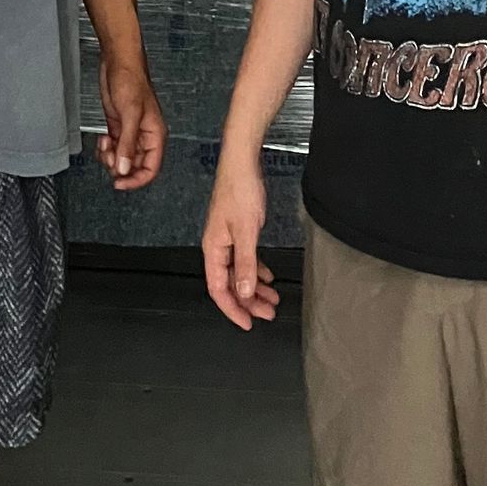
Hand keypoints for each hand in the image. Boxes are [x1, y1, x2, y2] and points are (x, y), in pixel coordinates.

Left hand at [98, 52, 166, 191]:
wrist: (118, 63)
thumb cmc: (131, 80)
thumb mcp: (130, 113)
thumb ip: (127, 143)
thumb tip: (124, 169)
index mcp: (155, 135)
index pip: (151, 169)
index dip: (136, 180)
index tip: (119, 183)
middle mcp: (144, 136)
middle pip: (134, 167)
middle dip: (119, 166)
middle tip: (110, 156)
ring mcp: (130, 132)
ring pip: (121, 159)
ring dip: (110, 158)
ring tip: (105, 146)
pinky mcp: (118, 127)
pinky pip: (113, 149)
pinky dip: (105, 150)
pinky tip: (102, 139)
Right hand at [202, 151, 279, 330]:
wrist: (242, 162)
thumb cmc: (240, 190)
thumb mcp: (247, 231)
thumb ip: (246, 263)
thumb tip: (245, 292)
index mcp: (213, 248)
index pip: (219, 289)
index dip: (233, 309)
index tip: (248, 323)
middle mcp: (217, 246)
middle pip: (230, 283)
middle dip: (249, 301)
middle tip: (268, 313)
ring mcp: (227, 238)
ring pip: (239, 272)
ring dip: (254, 287)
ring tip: (272, 299)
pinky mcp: (237, 230)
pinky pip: (245, 258)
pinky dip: (256, 269)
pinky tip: (267, 277)